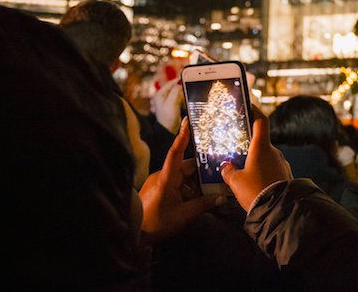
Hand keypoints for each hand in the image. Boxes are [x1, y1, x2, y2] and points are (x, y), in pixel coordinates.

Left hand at [139, 118, 223, 241]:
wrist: (134, 237)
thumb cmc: (157, 224)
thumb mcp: (184, 216)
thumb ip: (204, 204)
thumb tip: (223, 198)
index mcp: (166, 178)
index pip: (176, 153)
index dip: (182, 136)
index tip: (187, 121)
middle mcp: (162, 176)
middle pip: (185, 167)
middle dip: (202, 170)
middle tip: (220, 171)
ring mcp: (159, 183)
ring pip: (183, 177)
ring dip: (196, 183)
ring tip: (213, 189)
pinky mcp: (158, 191)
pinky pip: (177, 185)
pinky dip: (188, 189)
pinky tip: (199, 198)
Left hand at [151, 77, 182, 133]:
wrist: (169, 129)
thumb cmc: (167, 117)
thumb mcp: (171, 102)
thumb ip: (175, 91)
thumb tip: (180, 83)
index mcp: (160, 94)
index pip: (171, 82)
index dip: (179, 80)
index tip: (188, 77)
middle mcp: (163, 96)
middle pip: (175, 87)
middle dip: (182, 90)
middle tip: (187, 91)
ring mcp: (167, 101)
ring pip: (178, 93)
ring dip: (182, 96)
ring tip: (183, 101)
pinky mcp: (172, 106)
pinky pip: (179, 99)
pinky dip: (183, 100)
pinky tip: (184, 105)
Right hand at [221, 106, 291, 210]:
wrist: (278, 210)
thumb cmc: (255, 191)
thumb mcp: (235, 182)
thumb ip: (228, 171)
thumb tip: (225, 167)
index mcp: (262, 147)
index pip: (261, 121)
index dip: (255, 111)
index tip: (248, 106)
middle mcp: (274, 152)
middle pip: (260, 143)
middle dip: (248, 147)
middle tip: (236, 151)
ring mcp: (282, 163)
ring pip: (266, 158)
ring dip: (255, 162)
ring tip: (243, 172)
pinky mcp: (285, 175)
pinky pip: (272, 169)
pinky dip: (263, 172)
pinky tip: (254, 183)